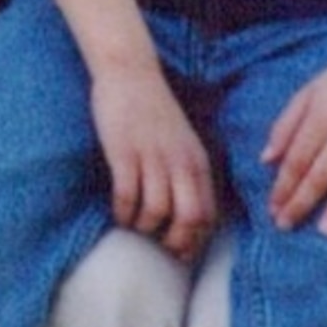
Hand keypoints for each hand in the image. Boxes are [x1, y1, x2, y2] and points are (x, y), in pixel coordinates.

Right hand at [87, 63, 216, 261]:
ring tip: (134, 224)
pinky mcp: (124, 153)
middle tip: (159, 247)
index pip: (208, 213)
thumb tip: (188, 214)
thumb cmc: (155, 111)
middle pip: (188, 218)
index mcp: (196, 161)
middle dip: (175, 242)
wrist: (131, 73)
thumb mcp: (183, 142)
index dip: (196, 240)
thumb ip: (188, 173)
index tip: (181, 252)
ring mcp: (152, 157)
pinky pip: (127, 196)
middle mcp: (179, 162)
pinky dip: (122, 212)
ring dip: (144, 227)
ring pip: (156, 212)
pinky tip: (118, 212)